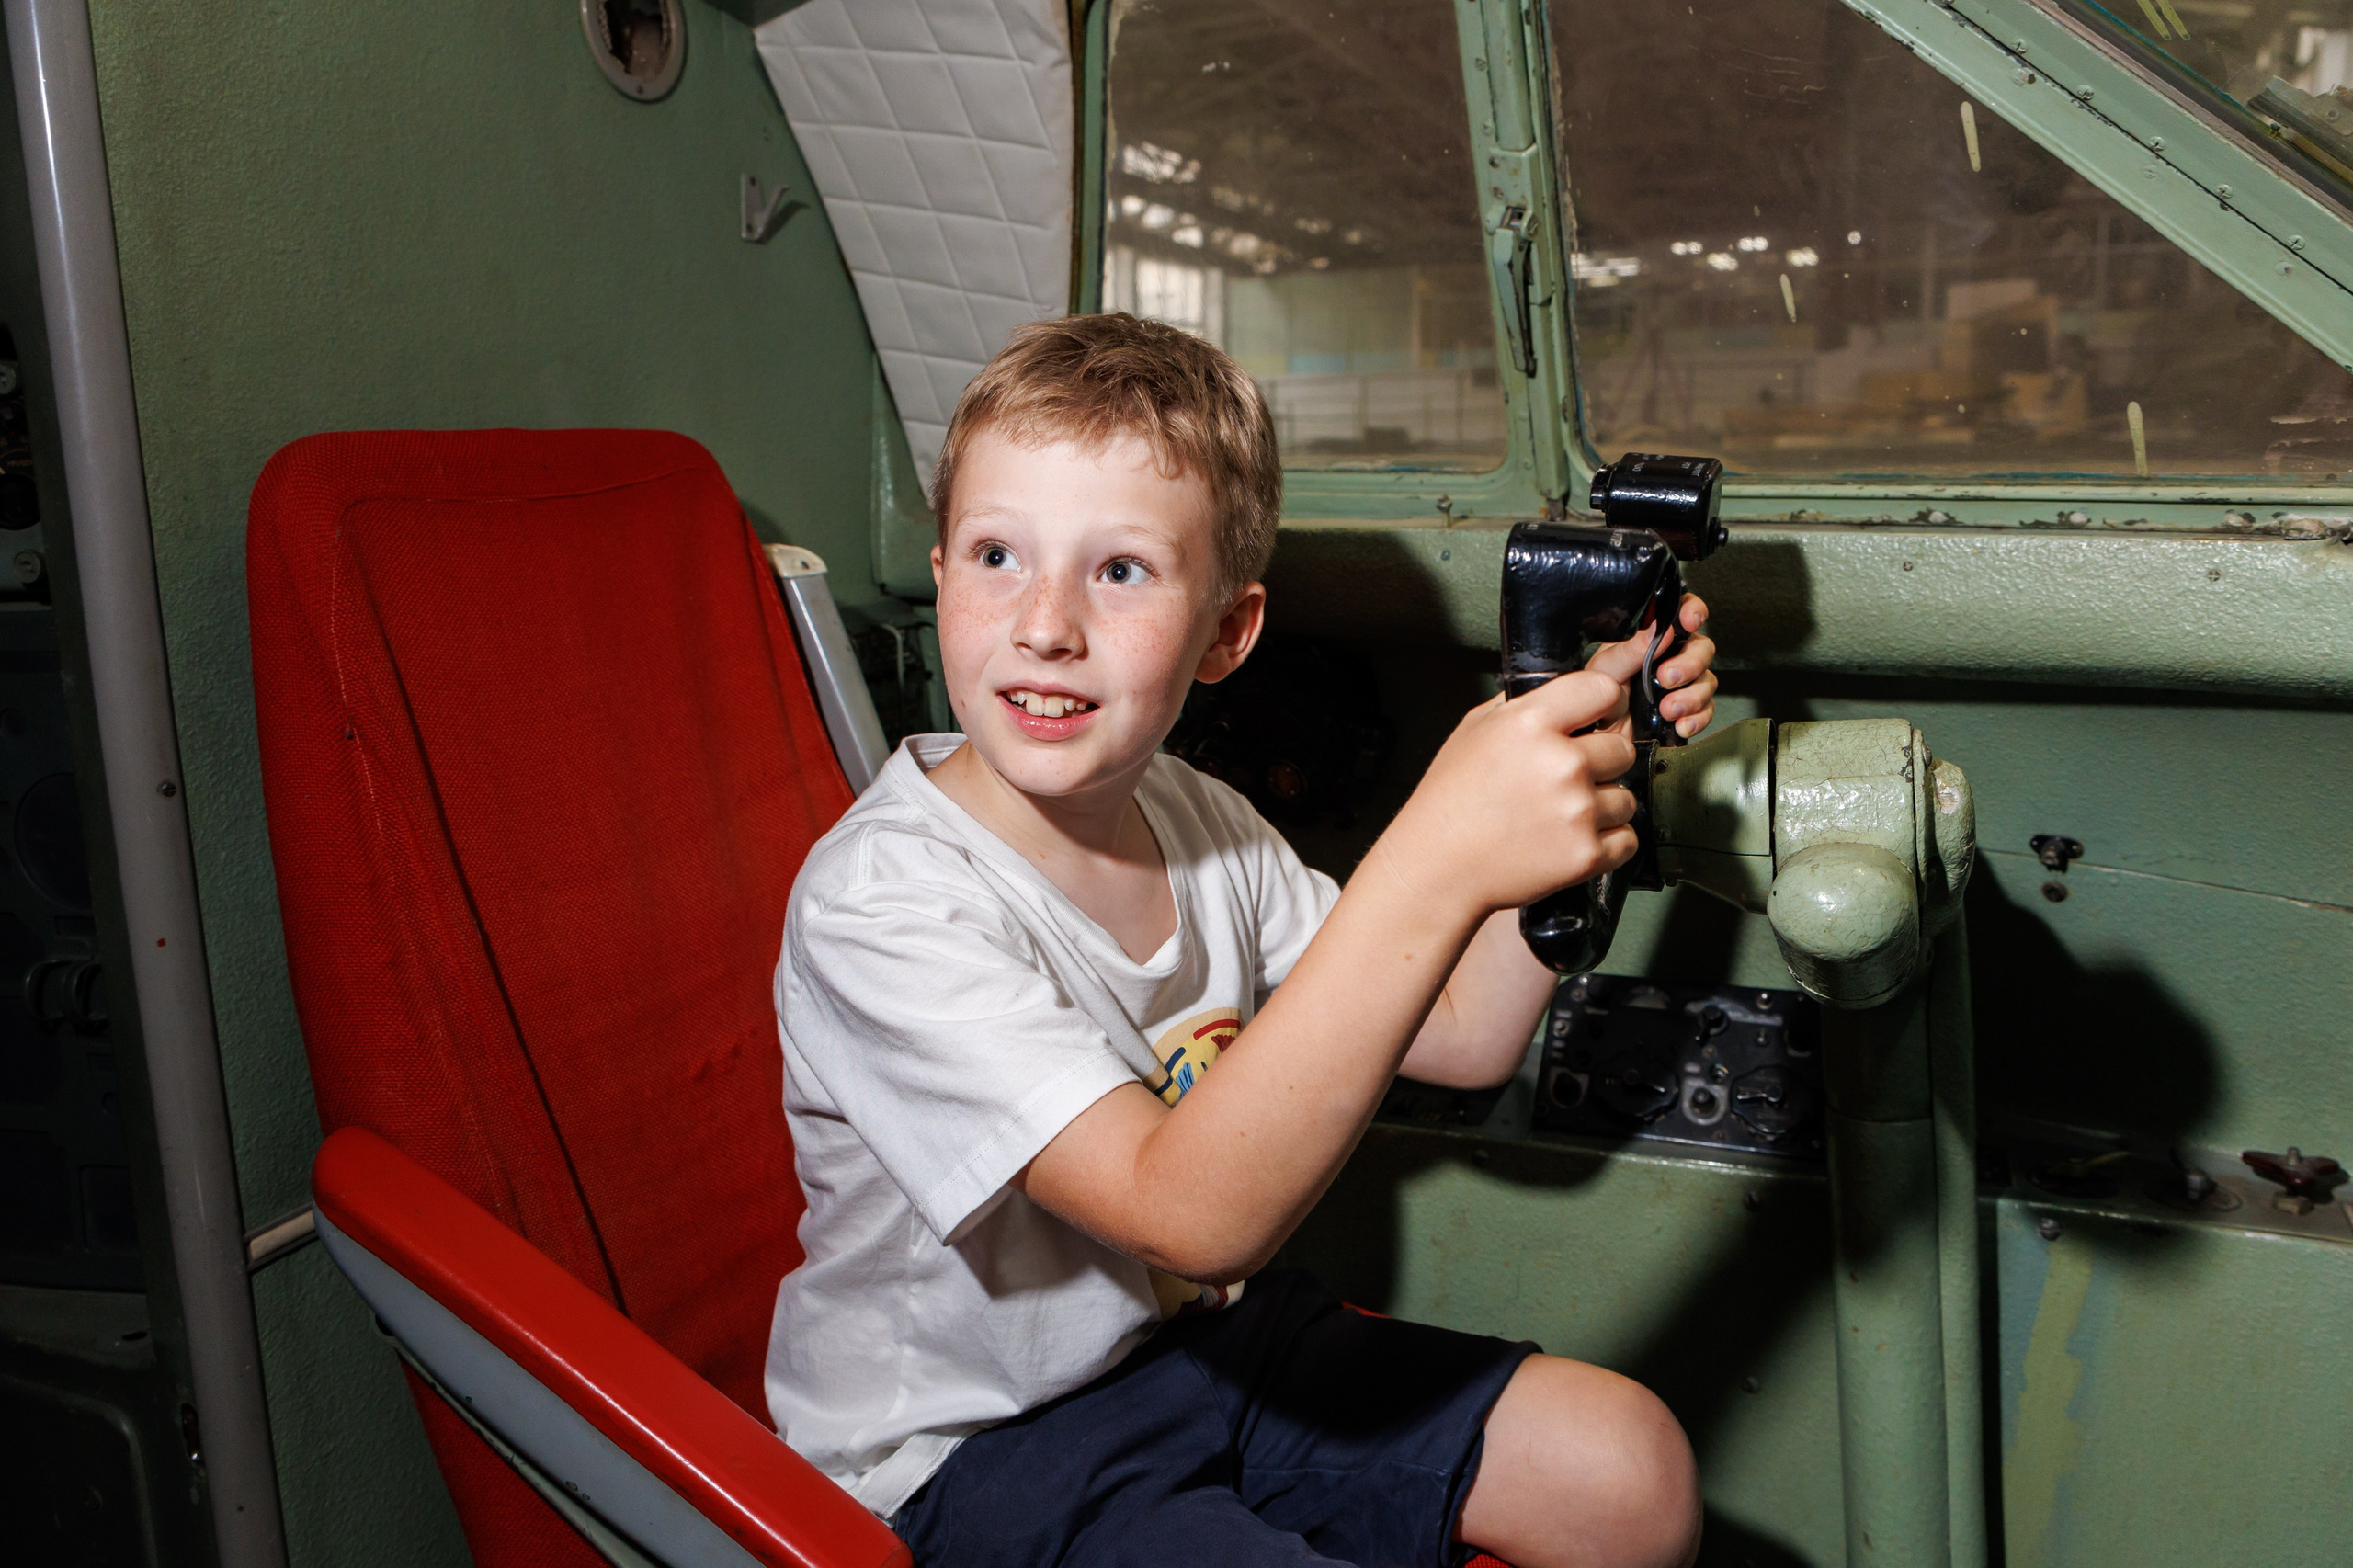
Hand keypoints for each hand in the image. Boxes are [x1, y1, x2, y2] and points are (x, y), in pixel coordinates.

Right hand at [1371, 670, 1639, 921]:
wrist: (1437, 866)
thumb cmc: (1451, 800)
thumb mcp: (1475, 729)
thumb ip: (1526, 704)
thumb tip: (1573, 690)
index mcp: (1530, 723)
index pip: (1604, 690)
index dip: (1604, 704)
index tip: (1598, 717)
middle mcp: (1560, 763)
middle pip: (1623, 747)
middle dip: (1601, 761)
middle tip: (1564, 778)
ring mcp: (1577, 810)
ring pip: (1627, 797)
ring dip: (1602, 805)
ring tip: (1559, 814)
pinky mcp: (1586, 853)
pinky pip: (1626, 839)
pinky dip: (1606, 842)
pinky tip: (1569, 838)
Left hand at [1583, 592, 1718, 738]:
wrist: (1598, 732)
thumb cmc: (1598, 693)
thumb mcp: (1607, 667)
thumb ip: (1632, 648)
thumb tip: (1659, 628)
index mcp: (1653, 638)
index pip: (1682, 613)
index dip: (1693, 611)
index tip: (1691, 622)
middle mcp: (1672, 656)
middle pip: (1702, 648)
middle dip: (1690, 664)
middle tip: (1666, 678)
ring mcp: (1682, 683)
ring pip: (1707, 681)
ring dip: (1692, 696)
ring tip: (1668, 709)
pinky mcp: (1687, 710)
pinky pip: (1706, 711)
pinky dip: (1697, 718)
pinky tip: (1680, 724)